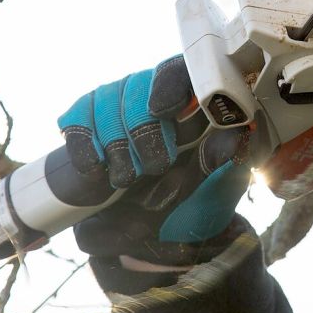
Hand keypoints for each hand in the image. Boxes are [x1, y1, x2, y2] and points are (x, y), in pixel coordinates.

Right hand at [58, 56, 251, 247]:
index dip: (170, 82)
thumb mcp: (213, 195)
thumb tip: (234, 136)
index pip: (182, 72)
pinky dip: (84, 145)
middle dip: (143, 130)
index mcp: (194, 106)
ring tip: (126, 181)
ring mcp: (118, 106)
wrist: (153, 240)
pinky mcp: (87, 124)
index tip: (163, 110)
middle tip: (155, 168)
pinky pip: (78, 119)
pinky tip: (96, 171)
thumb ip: (223, 165)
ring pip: (106, 100)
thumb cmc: (193, 209)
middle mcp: (154, 97)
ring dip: (116, 144)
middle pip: (139, 86)